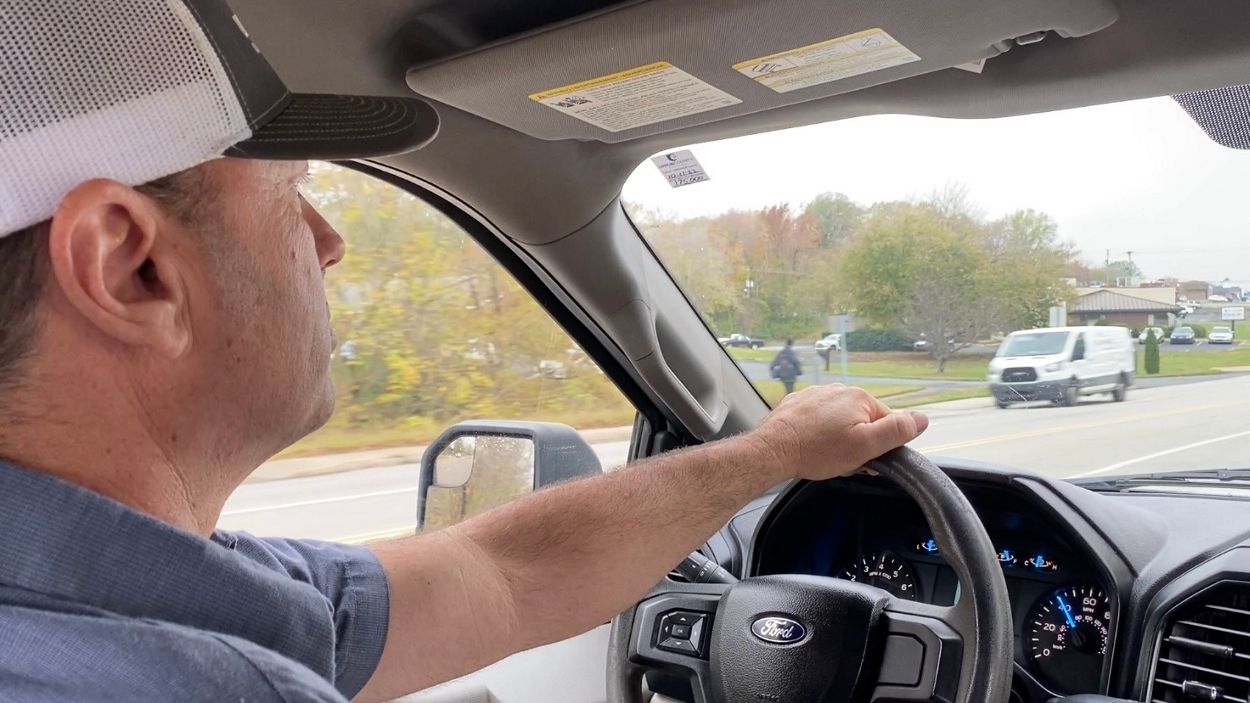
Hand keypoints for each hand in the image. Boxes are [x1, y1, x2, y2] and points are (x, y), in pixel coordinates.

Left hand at [747, 384, 928, 481]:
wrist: (772, 450)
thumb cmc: (816, 450)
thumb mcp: (865, 446)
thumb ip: (897, 431)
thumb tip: (922, 419)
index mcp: (859, 397)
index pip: (886, 423)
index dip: (879, 446)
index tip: (865, 459)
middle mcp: (838, 390)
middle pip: (862, 422)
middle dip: (856, 443)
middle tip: (842, 460)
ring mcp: (816, 395)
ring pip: (840, 423)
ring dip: (837, 440)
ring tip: (824, 455)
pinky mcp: (798, 405)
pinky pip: (819, 421)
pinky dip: (818, 435)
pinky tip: (811, 448)